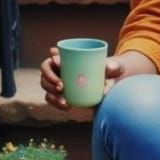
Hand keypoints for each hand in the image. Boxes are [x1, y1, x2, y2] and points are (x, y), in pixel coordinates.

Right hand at [39, 48, 155, 108]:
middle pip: (45, 69)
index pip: (55, 54)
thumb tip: (110, 68)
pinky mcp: (61, 94)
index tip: (57, 60)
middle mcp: (61, 68)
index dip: (53, 57)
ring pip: (46, 85)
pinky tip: (66, 106)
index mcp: (69, 57)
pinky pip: (51, 98)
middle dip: (49, 77)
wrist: (111, 85)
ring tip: (64, 99)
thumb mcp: (114, 67)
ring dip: (51, 92)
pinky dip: (56, 102)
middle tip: (61, 86)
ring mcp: (59, 81)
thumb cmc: (110, 71)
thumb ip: (114, 66)